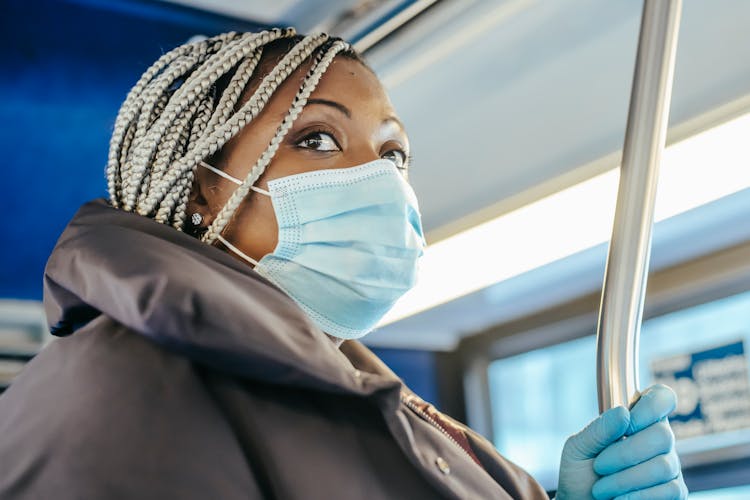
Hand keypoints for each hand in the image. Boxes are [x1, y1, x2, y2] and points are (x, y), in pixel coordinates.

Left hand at [556, 384, 687, 499]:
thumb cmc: (580, 473)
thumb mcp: (578, 447)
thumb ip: (599, 429)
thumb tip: (624, 412)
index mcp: (637, 420)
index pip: (662, 398)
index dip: (650, 407)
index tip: (626, 425)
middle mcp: (659, 440)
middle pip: (663, 435)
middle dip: (625, 453)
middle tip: (600, 465)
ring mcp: (670, 466)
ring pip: (663, 466)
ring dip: (625, 479)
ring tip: (601, 487)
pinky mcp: (674, 492)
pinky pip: (669, 491)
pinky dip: (638, 496)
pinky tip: (619, 499)